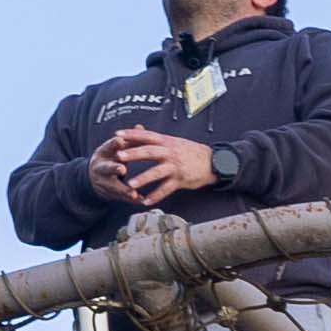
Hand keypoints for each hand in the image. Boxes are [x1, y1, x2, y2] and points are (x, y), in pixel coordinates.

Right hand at [87, 126, 170, 204]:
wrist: (93, 178)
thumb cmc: (110, 158)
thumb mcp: (114, 148)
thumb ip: (128, 139)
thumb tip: (139, 126)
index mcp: (103, 154)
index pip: (107, 147)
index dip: (113, 144)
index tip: (120, 140)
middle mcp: (101, 168)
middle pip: (106, 168)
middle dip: (114, 168)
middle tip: (122, 168)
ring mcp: (104, 182)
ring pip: (113, 186)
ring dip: (123, 190)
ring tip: (133, 193)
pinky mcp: (111, 193)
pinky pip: (121, 198)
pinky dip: (131, 200)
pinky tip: (141, 200)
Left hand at [107, 127, 221, 200]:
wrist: (212, 161)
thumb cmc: (190, 151)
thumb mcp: (173, 141)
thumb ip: (155, 138)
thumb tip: (138, 129)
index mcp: (166, 142)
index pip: (147, 136)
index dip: (132, 134)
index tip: (117, 134)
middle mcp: (170, 152)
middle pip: (149, 152)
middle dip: (133, 154)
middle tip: (119, 156)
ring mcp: (175, 166)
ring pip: (157, 172)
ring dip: (143, 178)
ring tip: (130, 184)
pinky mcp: (180, 180)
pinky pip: (166, 189)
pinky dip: (156, 196)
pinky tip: (146, 201)